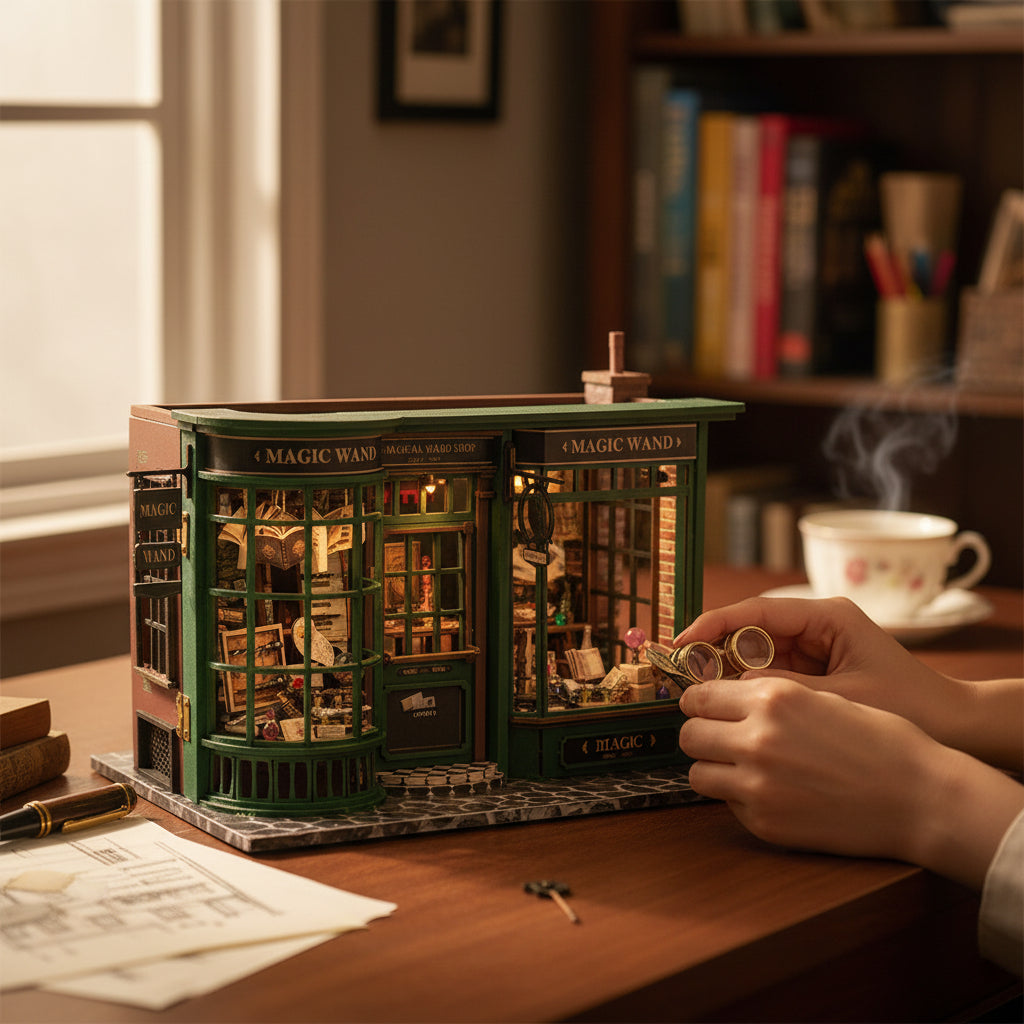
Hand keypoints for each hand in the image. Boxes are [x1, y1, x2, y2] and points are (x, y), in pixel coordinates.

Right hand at [674, 596, 962, 754]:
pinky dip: (748, 686)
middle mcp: (817, 625)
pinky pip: (770, 673)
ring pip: (756, 652)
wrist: (955, 727)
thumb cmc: (911, 706)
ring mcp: (815, 647)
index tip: (681, 642)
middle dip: (713, 647)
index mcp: (828, 616)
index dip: (713, 624)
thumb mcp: (845, 696)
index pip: (756, 612)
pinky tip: (727, 703)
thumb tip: (736, 687)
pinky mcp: (815, 670)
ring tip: (694, 689)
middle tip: (679, 670)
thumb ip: (789, 689)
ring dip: (726, 669)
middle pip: (750, 628)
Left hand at [678, 675, 1023, 888]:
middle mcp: (757, 739)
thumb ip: (769, 696)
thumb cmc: (881, 740)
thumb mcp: (822, 696)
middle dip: (702, 734)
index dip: (700, 701)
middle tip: (722, 737)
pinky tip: (773, 793)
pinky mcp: (765, 823)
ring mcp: (758, 786)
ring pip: (698, 774)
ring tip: (742, 767)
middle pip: (689, 734)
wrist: (921, 797)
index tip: (706, 706)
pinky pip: (728, 805)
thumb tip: (725, 696)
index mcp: (773, 698)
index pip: (700, 695)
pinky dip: (741, 799)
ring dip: (714, 768)